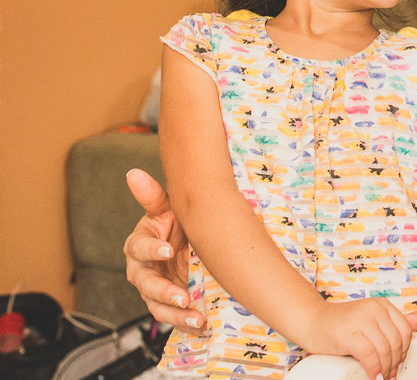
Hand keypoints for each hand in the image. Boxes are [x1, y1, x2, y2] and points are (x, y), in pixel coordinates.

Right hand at [123, 169, 204, 333]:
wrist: (191, 243)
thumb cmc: (176, 224)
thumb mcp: (169, 209)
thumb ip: (152, 196)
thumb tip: (133, 173)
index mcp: (138, 246)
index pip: (139, 249)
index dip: (152, 249)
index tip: (169, 249)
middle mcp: (142, 271)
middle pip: (146, 285)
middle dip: (164, 291)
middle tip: (183, 296)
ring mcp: (154, 291)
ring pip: (158, 308)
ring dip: (176, 314)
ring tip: (196, 317)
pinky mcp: (168, 306)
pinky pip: (173, 319)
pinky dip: (186, 324)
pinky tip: (202, 326)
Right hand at [304, 299, 412, 379]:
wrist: (311, 321)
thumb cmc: (340, 324)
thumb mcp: (369, 318)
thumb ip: (389, 322)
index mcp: (382, 305)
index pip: (405, 330)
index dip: (405, 350)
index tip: (399, 363)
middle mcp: (373, 309)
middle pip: (396, 341)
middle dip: (396, 363)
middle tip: (391, 375)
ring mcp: (360, 320)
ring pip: (384, 349)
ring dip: (386, 369)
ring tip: (382, 377)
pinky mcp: (347, 334)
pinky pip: (369, 355)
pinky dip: (373, 369)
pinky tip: (373, 376)